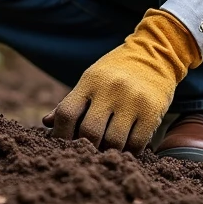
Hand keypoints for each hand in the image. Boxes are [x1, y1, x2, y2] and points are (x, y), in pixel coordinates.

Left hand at [44, 9, 200, 153]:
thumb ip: (71, 102)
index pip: (66, 113)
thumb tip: (47, 123)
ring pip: (114, 142)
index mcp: (91, 81)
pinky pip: (136, 143)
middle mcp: (111, 89)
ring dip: (108, 151)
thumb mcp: (92, 78)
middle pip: (90, 132)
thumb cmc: (117, 70)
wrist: (155, 53)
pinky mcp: (152, 111)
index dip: (60, 135)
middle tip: (88, 150)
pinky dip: (129, 151)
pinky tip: (126, 146)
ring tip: (107, 149)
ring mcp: (133, 100)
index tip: (62, 145)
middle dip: (86, 147)